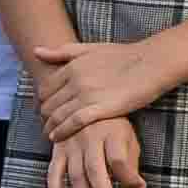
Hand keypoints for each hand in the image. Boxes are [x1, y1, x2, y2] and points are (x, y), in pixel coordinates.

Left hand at [38, 38, 178, 139]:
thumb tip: (35, 51)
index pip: (45, 89)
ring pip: (58, 114)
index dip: (41, 101)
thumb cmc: (123, 56)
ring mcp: (87, 95)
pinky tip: (56, 137)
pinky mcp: (100, 108)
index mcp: (72, 66)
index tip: (44, 109)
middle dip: (44, 116)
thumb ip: (62, 52)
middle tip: (44, 124)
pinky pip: (73, 122)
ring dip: (49, 126)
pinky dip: (61, 131)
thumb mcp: (90, 49)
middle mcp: (76, 80)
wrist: (151, 64)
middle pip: (48, 103)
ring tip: (48, 134)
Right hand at [47, 116, 146, 187]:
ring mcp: (71, 145)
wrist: (84, 104)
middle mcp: (90, 138)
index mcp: (112, 133)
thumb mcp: (128, 142)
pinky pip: (53, 174)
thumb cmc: (112, 126)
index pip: (119, 160)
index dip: (129, 178)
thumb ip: (132, 170)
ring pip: (76, 176)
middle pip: (96, 171)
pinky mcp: (57, 151)